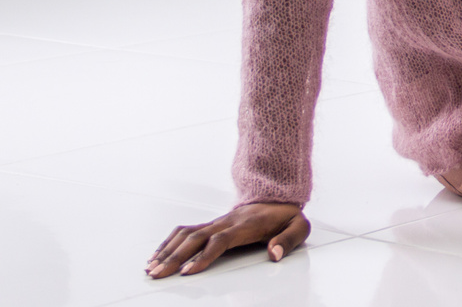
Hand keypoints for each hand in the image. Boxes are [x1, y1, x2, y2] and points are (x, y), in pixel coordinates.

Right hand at [145, 202, 309, 278]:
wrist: (279, 196)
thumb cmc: (287, 216)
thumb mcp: (299, 226)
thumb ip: (288, 240)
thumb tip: (275, 253)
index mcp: (246, 225)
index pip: (220, 240)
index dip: (204, 256)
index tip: (189, 272)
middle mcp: (227, 222)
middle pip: (196, 238)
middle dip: (175, 257)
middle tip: (158, 274)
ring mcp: (217, 222)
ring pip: (187, 234)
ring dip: (167, 250)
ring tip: (151, 268)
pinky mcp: (211, 224)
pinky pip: (186, 230)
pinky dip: (169, 242)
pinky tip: (157, 255)